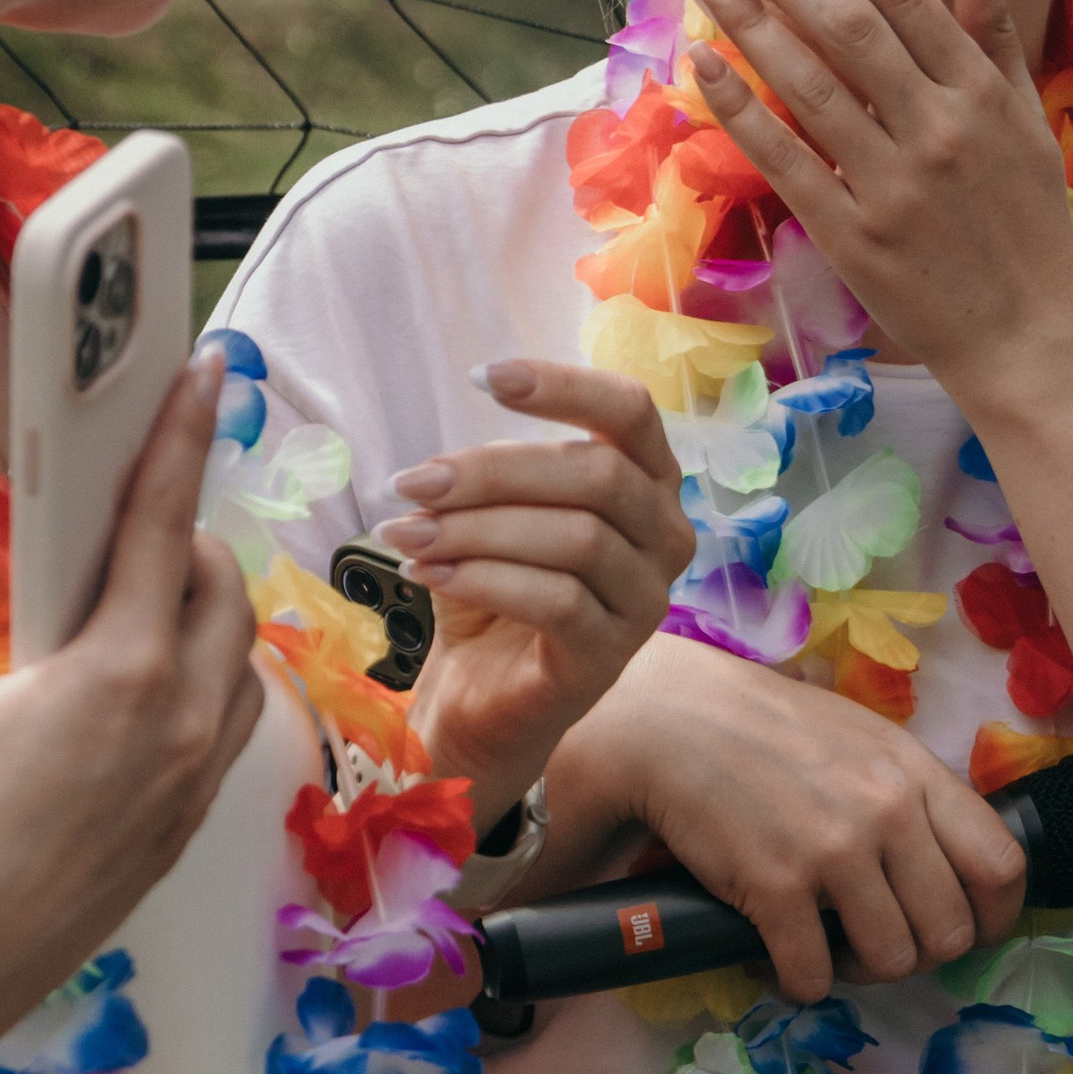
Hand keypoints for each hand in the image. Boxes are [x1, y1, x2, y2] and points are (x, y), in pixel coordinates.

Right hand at [0, 357, 267, 1073]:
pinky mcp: (183, 831)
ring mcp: (191, 784)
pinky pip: (227, 726)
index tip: (208, 371)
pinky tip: (142, 682)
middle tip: (129, 520)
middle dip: (189, 537)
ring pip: (242, 662)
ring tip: (139, 599)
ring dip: (208, 614)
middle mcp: (179, 724)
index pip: (166, 525)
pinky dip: (205, 681)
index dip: (184, 436)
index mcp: (119, 674)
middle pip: (225, 590)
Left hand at [373, 360, 685, 829]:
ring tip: (407, 533)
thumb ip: (495, 475)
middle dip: (494, 470)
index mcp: (646, 482)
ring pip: (577, 539)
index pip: (630, 411)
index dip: (563, 385)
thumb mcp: (494, 514)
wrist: (481, 696)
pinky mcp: (610, 658)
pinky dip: (484, 579)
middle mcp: (665, 537)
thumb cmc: (494, 590)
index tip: (481, 377)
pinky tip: (428, 574)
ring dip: (477, 529)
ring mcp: (646, 602)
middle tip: (412, 481)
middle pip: (598, 474)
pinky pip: (558, 602)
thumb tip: (441, 467)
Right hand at [547, 632, 1027, 1001]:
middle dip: (916, 954)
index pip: (1003, 867)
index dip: (993, 919)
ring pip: (891, 961)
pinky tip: (775, 958)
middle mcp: (889, 811)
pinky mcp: (775, 886)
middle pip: (952, 932)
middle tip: (872, 942)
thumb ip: (910, 794)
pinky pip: (813, 975)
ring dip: (857, 971)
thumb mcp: (861, 742)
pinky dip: (796, 982)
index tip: (962, 933)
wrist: (667, 719)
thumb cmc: (763, 728)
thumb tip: (947, 866)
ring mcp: (834, 850)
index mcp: (917, 772)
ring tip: (823, 948)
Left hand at [682, 0, 1072, 398]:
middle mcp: (939, 129)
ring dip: (751, 22)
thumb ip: (994, 30)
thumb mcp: (1024, 118)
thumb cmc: (1026, 223)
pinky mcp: (856, 238)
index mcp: (979, 91)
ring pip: (811, 84)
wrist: (1029, 336)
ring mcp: (895, 185)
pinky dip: (743, 111)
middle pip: (847, 24)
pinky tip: (704, 65)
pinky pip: (788, 162)